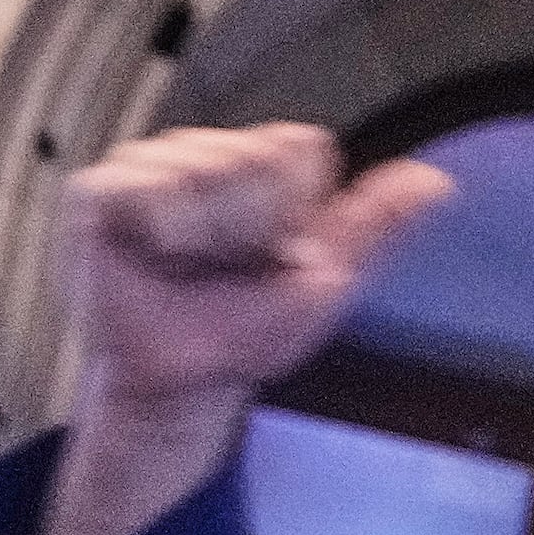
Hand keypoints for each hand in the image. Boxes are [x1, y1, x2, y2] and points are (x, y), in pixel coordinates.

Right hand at [60, 123, 450, 409]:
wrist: (188, 385)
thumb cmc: (244, 334)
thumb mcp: (324, 278)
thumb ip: (374, 223)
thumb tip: (435, 181)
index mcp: (256, 167)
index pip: (300, 149)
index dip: (296, 211)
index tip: (276, 255)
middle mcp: (203, 155)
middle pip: (253, 157)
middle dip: (252, 227)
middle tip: (228, 268)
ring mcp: (147, 167)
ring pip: (203, 170)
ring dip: (208, 235)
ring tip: (189, 267)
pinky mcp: (99, 191)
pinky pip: (147, 185)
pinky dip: (163, 230)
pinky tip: (156, 257)